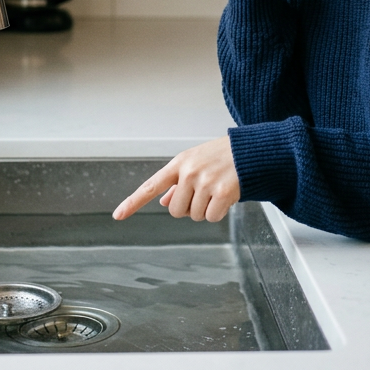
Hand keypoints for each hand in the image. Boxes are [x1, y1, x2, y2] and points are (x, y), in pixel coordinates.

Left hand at [112, 136, 240, 221]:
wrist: (250, 151)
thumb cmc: (221, 156)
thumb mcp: (195, 162)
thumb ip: (177, 183)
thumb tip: (164, 201)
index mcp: (179, 164)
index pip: (151, 186)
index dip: (133, 202)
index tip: (118, 215)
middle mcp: (189, 173)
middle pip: (176, 210)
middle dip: (189, 208)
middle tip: (204, 193)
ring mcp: (205, 182)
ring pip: (195, 215)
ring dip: (206, 209)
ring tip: (217, 190)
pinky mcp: (223, 193)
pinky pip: (212, 217)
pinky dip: (219, 212)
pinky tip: (226, 197)